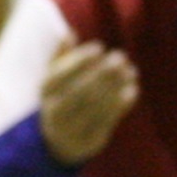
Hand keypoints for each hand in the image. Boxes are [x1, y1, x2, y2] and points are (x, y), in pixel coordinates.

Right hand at [36, 37, 141, 164]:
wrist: (58, 143)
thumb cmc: (60, 99)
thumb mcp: (55, 80)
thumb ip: (61, 57)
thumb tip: (68, 32)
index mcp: (44, 94)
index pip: (58, 75)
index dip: (78, 60)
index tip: (98, 47)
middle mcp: (54, 113)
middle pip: (78, 91)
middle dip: (101, 73)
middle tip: (120, 57)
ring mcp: (71, 130)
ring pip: (95, 106)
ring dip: (115, 87)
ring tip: (130, 70)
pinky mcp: (89, 142)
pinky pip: (107, 122)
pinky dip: (121, 104)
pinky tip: (132, 89)